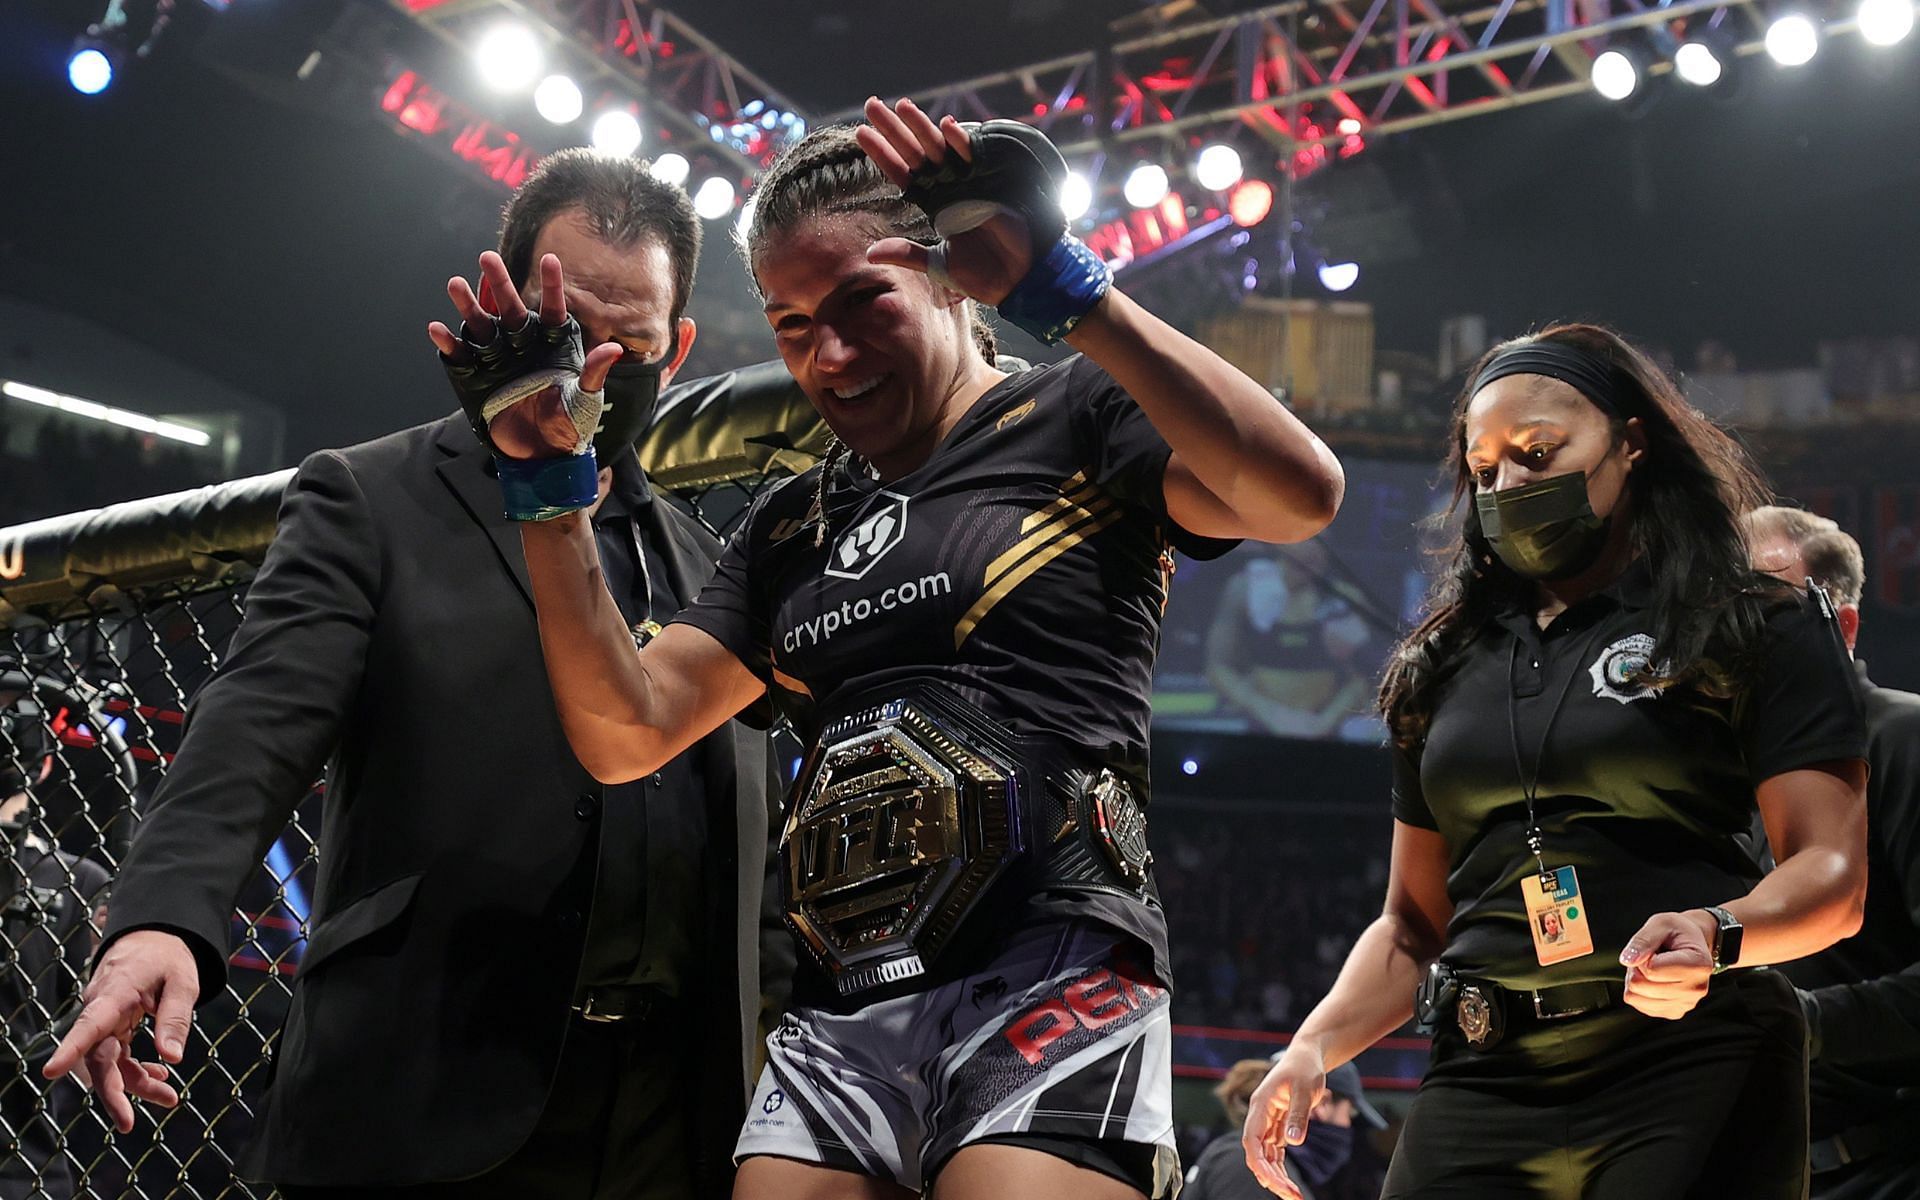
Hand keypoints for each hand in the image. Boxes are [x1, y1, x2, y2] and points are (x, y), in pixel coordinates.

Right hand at [43, 929, 195, 1131]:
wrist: (153, 940)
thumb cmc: (167, 957)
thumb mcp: (183, 980)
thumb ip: (176, 1017)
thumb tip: (173, 1058)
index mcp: (115, 991)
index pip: (89, 1022)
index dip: (71, 1048)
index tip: (51, 1070)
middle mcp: (101, 1009)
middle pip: (97, 1056)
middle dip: (112, 1091)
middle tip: (127, 1123)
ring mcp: (104, 1021)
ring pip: (109, 1062)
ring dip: (135, 1084)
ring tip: (168, 1098)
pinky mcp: (111, 1028)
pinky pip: (118, 1056)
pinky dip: (137, 1071)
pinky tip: (159, 1078)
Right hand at [426, 251, 625, 457]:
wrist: (543, 457)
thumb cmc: (570, 426)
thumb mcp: (586, 401)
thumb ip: (594, 373)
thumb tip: (613, 349)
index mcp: (552, 345)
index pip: (554, 311)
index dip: (551, 286)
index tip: (551, 259)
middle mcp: (523, 346)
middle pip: (511, 310)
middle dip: (500, 284)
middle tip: (487, 257)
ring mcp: (498, 360)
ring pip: (482, 326)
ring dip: (468, 306)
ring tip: (455, 283)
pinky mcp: (475, 378)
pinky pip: (460, 357)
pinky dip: (448, 343)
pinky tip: (436, 328)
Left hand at [855, 97, 1034, 303]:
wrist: (1017, 279)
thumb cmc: (979, 275)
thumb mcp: (938, 266)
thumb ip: (907, 254)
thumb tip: (870, 254)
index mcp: (932, 202)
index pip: (901, 172)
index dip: (882, 153)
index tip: (861, 132)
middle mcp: (945, 187)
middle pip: (914, 152)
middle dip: (894, 129)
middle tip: (872, 104)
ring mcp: (966, 182)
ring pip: (938, 148)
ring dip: (921, 127)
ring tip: (901, 106)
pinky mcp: (989, 183)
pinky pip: (971, 157)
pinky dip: (960, 141)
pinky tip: (945, 124)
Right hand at [1242, 1043, 1326, 1197]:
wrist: (1307, 1056)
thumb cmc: (1305, 1067)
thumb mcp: (1305, 1088)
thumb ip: (1298, 1114)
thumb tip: (1293, 1142)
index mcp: (1261, 1104)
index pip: (1251, 1139)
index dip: (1258, 1162)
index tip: (1270, 1181)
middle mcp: (1260, 1115)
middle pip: (1258, 1152)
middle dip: (1271, 1176)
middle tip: (1291, 1195)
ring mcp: (1268, 1122)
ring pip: (1266, 1156)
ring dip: (1276, 1176)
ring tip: (1292, 1196)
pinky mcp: (1279, 1125)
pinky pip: (1276, 1152)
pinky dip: (1281, 1168)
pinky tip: (1289, 1183)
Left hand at [1619, 909, 1716, 1018]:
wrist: (1693, 944)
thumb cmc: (1678, 932)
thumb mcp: (1660, 923)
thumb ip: (1642, 940)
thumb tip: (1627, 960)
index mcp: (1698, 965)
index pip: (1651, 970)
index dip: (1643, 956)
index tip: (1655, 948)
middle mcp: (1696, 989)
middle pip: (1642, 986)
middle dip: (1637, 968)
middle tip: (1651, 956)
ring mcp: (1686, 1003)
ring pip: (1637, 998)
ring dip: (1637, 979)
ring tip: (1653, 967)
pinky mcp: (1674, 1012)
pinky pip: (1640, 1005)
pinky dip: (1640, 991)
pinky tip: (1654, 979)